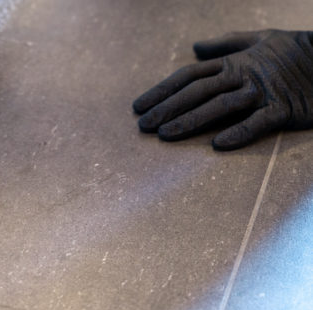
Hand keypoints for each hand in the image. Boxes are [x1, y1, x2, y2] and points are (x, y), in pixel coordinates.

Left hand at [134, 30, 312, 149]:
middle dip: (167, 108)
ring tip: (166, 134)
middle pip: (197, 91)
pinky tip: (218, 145)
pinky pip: (259, 122)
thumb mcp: (260, 39)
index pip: (189, 75)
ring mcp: (263, 92)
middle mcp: (243, 76)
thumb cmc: (295, 51)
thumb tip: (195, 48)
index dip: (162, 90)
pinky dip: (239, 132)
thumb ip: (225, 44)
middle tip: (143, 126)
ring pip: (221, 106)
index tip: (139, 107)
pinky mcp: (284, 109)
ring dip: (191, 121)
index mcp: (234, 62)